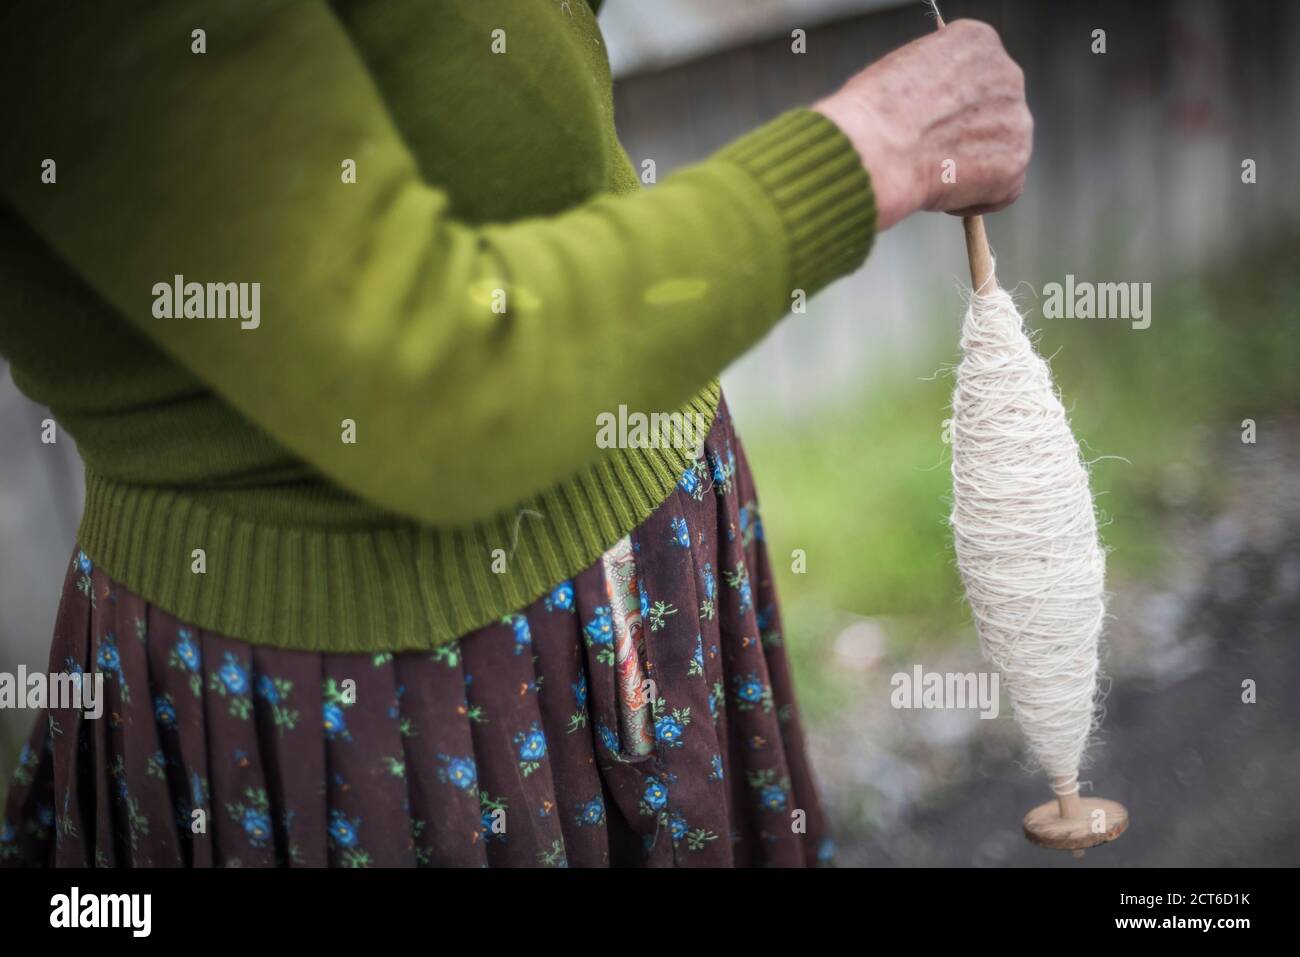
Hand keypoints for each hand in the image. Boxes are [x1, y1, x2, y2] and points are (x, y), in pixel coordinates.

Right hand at [813, 19, 1032, 229]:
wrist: (875, 150)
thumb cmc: (873, 115)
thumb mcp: (906, 74)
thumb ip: (936, 87)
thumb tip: (938, 116)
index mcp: (977, 42)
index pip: (977, 77)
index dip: (951, 108)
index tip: (929, 125)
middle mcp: (1007, 74)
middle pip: (995, 113)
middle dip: (967, 137)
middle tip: (930, 156)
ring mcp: (1017, 120)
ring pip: (1001, 152)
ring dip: (971, 169)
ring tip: (930, 173)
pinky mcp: (1015, 163)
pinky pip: (1003, 189)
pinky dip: (974, 198)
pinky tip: (941, 191)